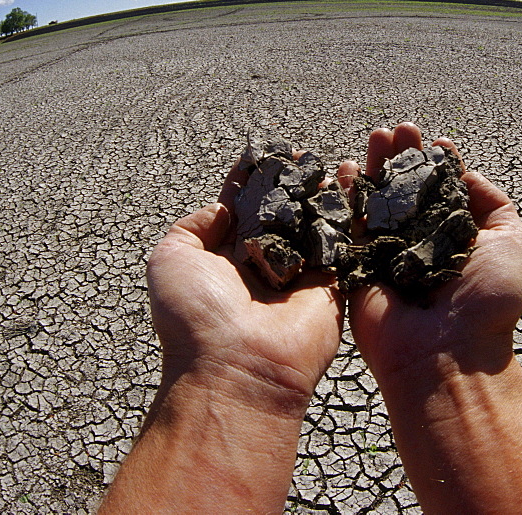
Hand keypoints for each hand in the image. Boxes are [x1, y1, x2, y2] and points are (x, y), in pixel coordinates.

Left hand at [147, 160, 343, 406]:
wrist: (238, 369)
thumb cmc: (195, 318)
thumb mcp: (170, 259)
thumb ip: (192, 226)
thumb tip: (223, 208)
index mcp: (223, 260)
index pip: (240, 209)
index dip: (250, 180)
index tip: (261, 152)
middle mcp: (262, 265)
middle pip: (280, 213)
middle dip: (288, 182)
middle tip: (300, 153)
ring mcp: (298, 276)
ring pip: (312, 225)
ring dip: (318, 195)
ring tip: (324, 164)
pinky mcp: (332, 287)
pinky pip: (342, 245)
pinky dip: (347, 217)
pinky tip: (351, 185)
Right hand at [341, 122, 521, 380]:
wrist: (446, 352)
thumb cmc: (487, 300)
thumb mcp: (513, 242)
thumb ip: (493, 203)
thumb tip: (464, 175)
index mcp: (455, 237)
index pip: (444, 191)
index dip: (438, 164)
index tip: (435, 142)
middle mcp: (420, 242)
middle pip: (407, 189)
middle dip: (403, 156)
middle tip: (399, 130)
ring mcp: (387, 253)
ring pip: (377, 200)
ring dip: (375, 165)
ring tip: (377, 136)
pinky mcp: (357, 266)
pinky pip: (347, 225)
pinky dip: (345, 194)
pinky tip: (346, 167)